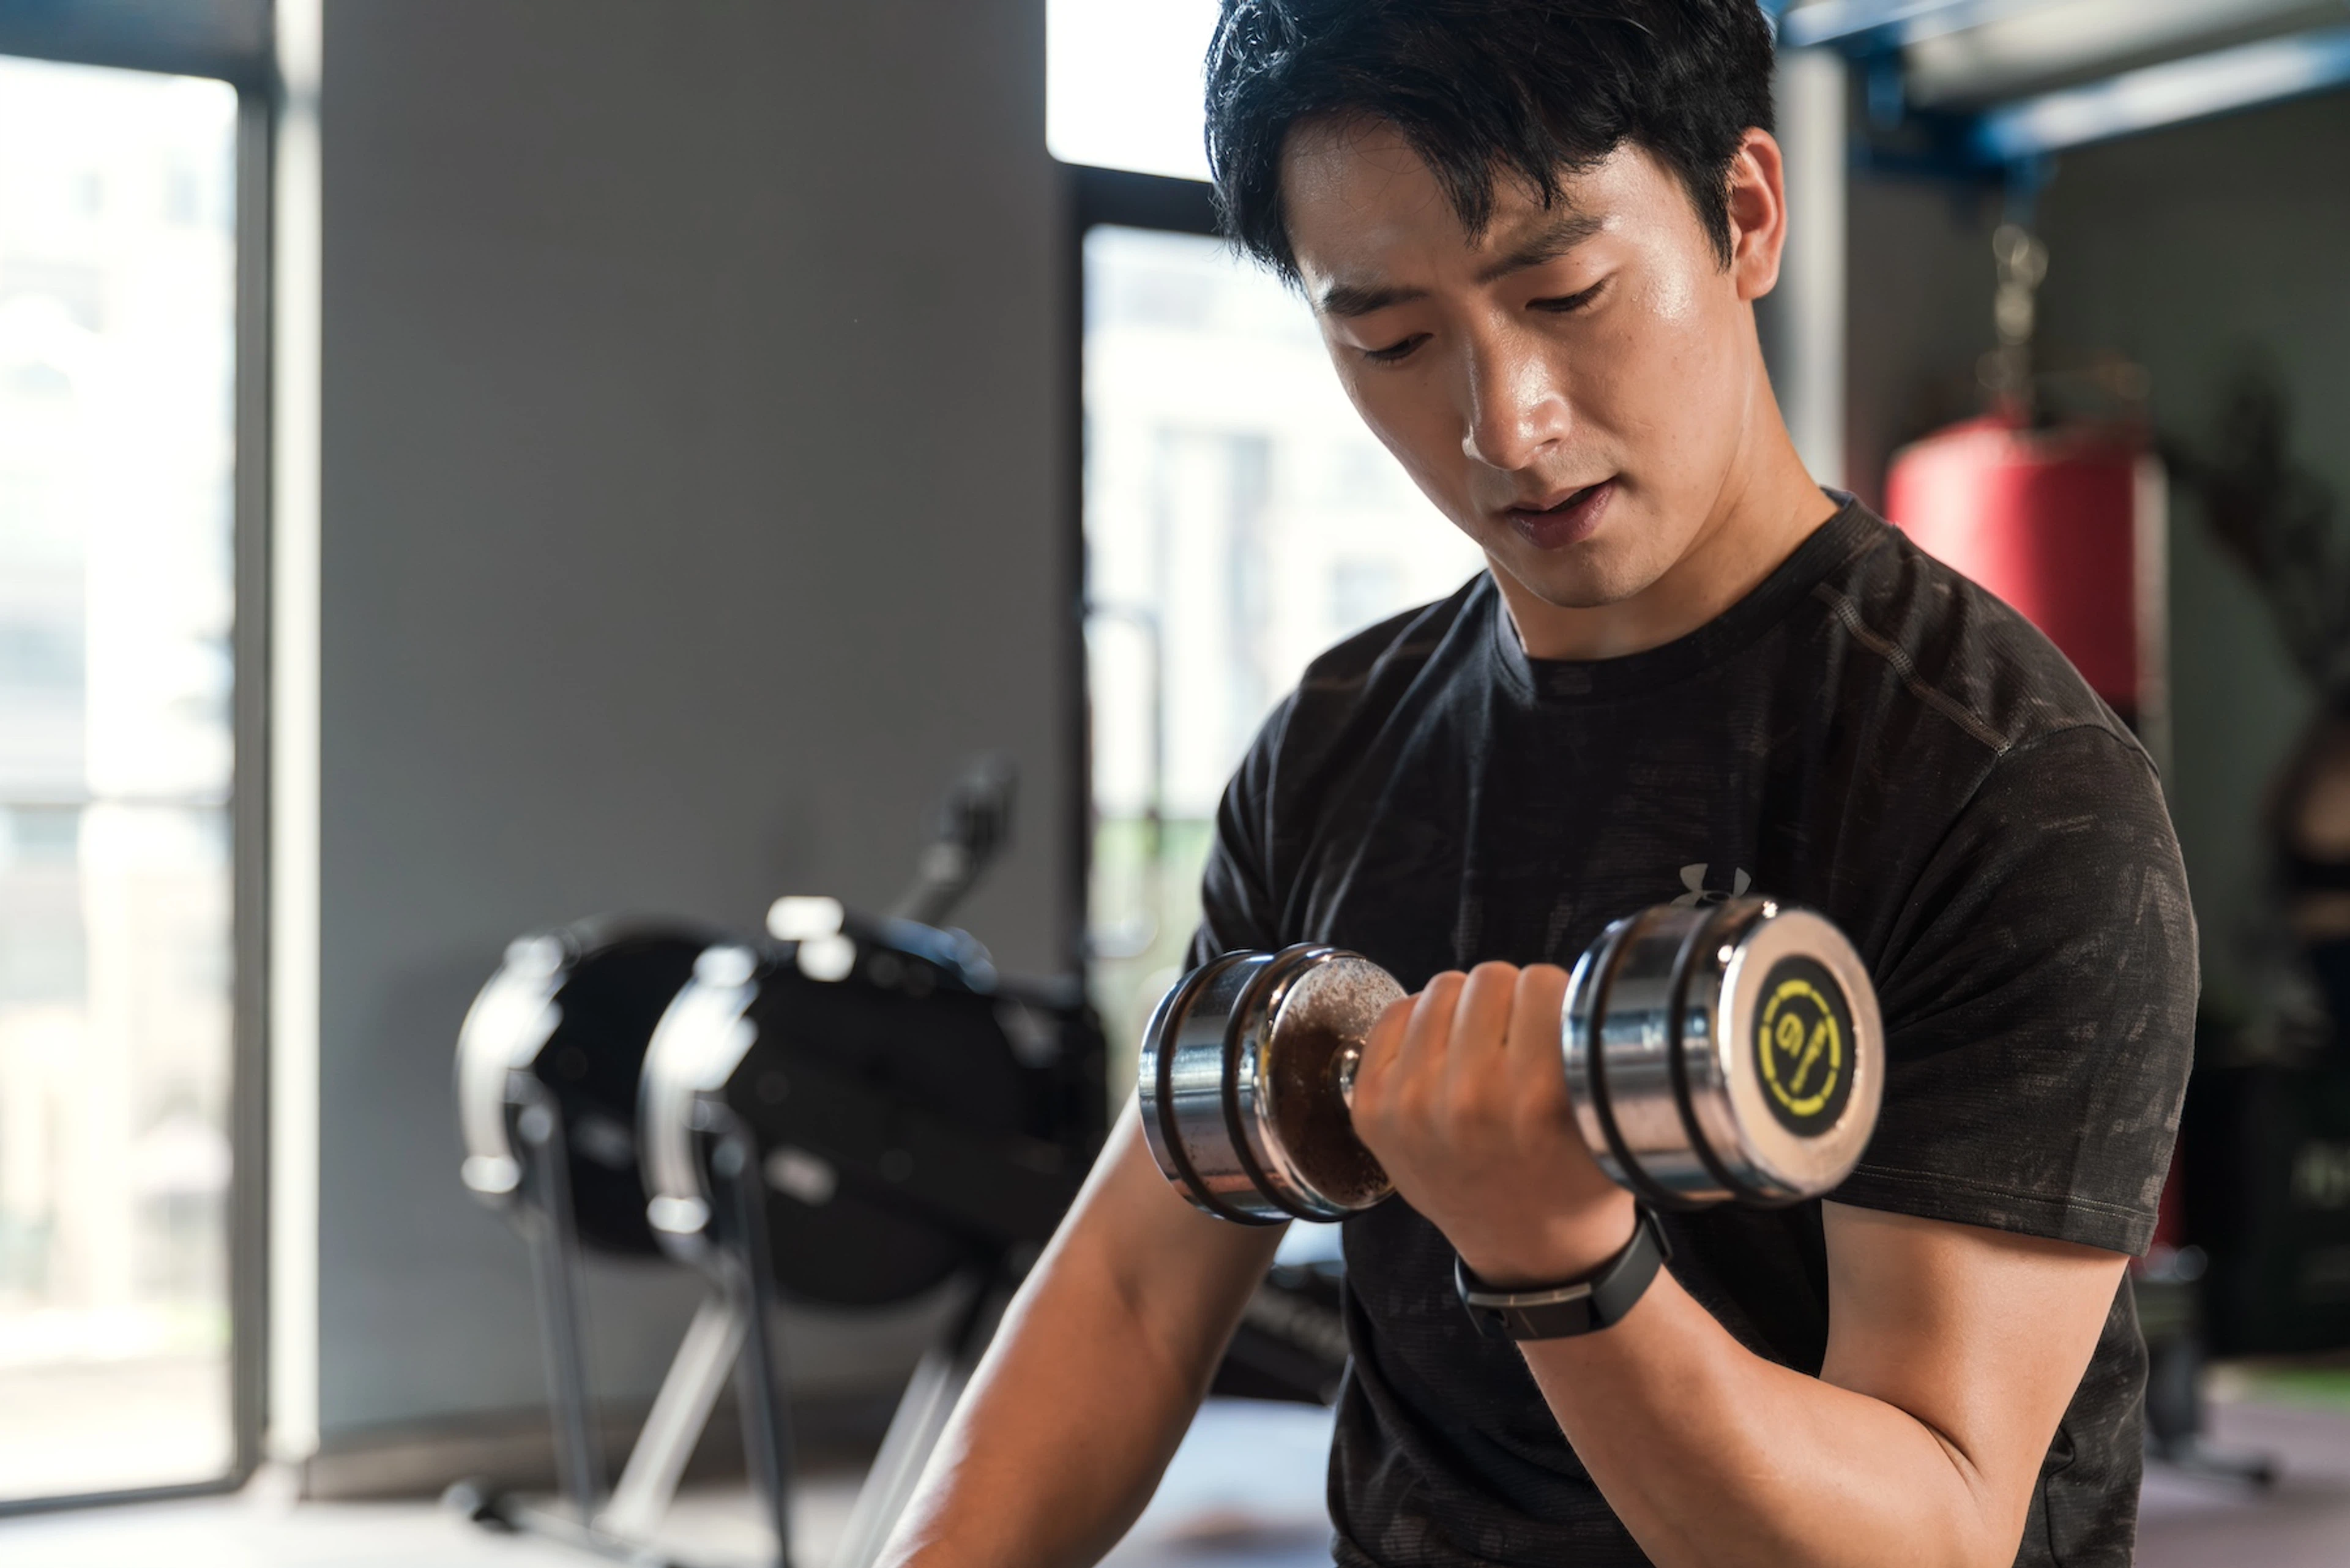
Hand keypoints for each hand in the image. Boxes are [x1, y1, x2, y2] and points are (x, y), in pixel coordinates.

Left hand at [1349, 962, 1635, 1286]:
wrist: (1528, 1253)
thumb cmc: (1574, 1183)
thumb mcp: (1606, 1121)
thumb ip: (1588, 1050)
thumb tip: (1572, 980)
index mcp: (1538, 1102)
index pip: (1542, 984)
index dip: (1557, 998)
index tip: (1561, 1021)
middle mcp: (1469, 1100)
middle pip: (1490, 978)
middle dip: (1513, 1000)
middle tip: (1523, 1036)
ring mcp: (1411, 1104)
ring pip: (1442, 988)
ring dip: (1467, 1008)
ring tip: (1486, 1047)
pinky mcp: (1372, 1108)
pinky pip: (1394, 1015)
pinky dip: (1421, 1023)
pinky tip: (1446, 1055)